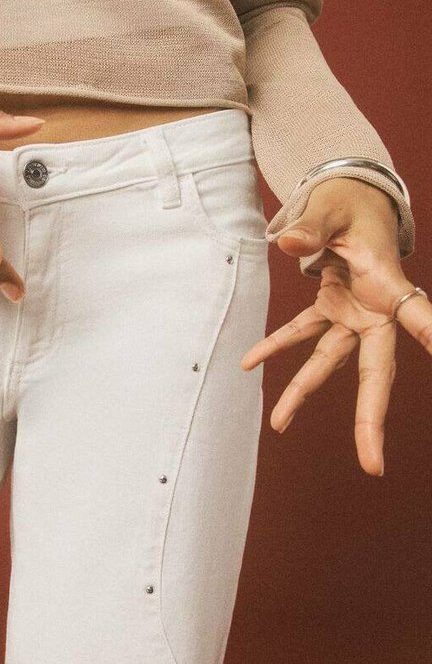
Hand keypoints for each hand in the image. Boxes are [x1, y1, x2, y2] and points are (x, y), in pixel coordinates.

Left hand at [240, 176, 429, 475]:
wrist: (352, 198)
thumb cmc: (352, 204)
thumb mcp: (332, 208)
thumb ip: (313, 228)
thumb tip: (285, 244)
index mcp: (388, 286)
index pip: (419, 320)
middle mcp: (375, 310)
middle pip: (375, 372)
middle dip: (370, 418)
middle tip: (372, 465)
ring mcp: (353, 313)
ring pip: (329, 361)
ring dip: (301, 390)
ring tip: (277, 423)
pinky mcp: (331, 308)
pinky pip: (301, 332)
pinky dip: (274, 345)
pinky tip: (249, 362)